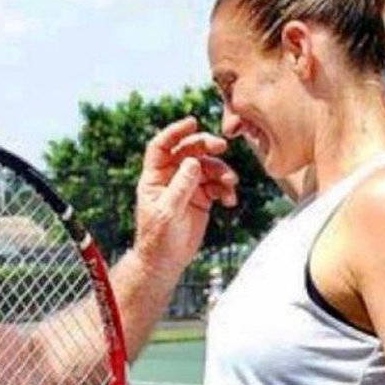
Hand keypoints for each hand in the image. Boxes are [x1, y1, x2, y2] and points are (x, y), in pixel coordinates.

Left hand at [133, 118, 236, 279]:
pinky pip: (217, 186)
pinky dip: (225, 190)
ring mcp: (188, 187)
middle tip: (221, 147)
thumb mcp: (166, 212)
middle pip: (189, 151)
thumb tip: (193, 161)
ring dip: (221, 172)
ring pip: (208, 168)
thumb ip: (180, 186)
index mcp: (155, 177)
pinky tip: (230, 201)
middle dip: (206, 146)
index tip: (192, 122)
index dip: (175, 132)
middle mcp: (171, 177)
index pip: (161, 146)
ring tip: (230, 184)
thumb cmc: (157, 238)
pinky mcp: (202, 199)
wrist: (165, 262)